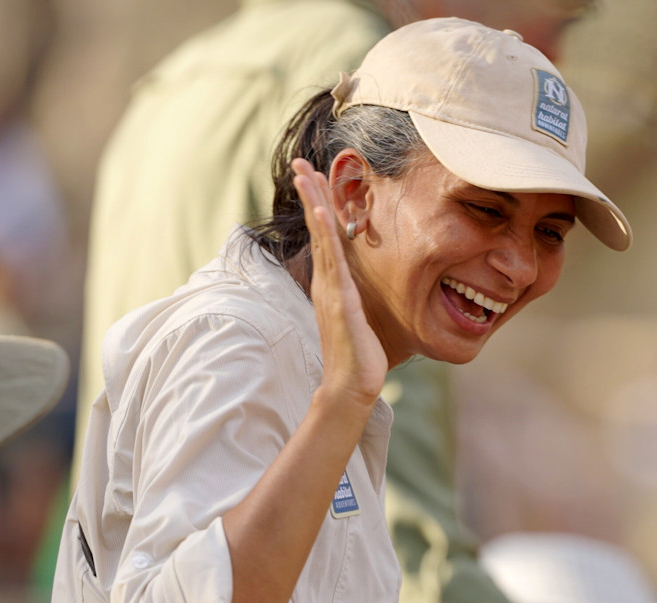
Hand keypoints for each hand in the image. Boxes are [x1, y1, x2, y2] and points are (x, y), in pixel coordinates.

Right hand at [292, 158, 386, 408]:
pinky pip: (332, 261)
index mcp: (331, 283)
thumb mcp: (355, 318)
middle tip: (299, 162)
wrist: (350, 386)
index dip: (318, 205)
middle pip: (317, 228)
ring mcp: (331, 289)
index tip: (313, 178)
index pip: (324, 236)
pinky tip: (321, 212)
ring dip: (313, 204)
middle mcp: (327, 281)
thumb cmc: (356, 357)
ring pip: (321, 238)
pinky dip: (326, 235)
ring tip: (304, 174)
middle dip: (309, 194)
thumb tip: (355, 291)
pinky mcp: (340, 299)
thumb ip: (352, 300)